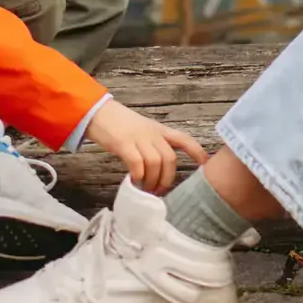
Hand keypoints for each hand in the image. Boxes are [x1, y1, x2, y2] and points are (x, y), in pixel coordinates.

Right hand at [87, 100, 205, 194]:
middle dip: (167, 178)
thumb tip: (157, 170)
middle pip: (170, 158)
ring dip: (152, 181)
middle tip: (158, 191)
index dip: (196, 151)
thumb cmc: (119, 124)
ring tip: (145, 190)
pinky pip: (137, 163)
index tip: (205, 163)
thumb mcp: (142, 130)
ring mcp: (139, 138)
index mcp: (159, 130)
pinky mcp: (123, 144)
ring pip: (156, 163)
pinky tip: (134, 182)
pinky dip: (138, 176)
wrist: (97, 112)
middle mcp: (152, 134)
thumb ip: (152, 145)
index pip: (183, 139)